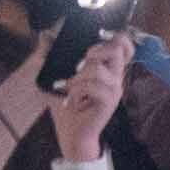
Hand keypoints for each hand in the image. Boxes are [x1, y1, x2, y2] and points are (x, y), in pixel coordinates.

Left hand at [44, 34, 124, 162]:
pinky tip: (72, 101)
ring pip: (97, 69)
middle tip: (78, 67)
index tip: (98, 37)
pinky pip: (91, 86)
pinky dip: (76, 91)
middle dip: (93, 52)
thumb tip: (44, 35)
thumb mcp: (58, 77)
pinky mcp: (109, 102)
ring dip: (77, 78)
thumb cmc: (67, 108)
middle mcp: (116, 78)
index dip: (116, 36)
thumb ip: (53, 56)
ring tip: (69, 89)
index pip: (125, 46)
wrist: (71, 134)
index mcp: (108, 71)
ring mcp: (114, 90)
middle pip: (116, 50)